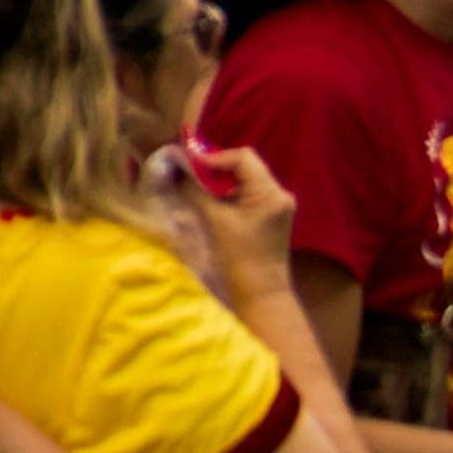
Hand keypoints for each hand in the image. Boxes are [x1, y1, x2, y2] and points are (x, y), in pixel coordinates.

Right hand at [170, 141, 304, 309]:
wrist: (259, 294)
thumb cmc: (238, 258)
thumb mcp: (214, 220)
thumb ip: (194, 190)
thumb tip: (174, 167)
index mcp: (270, 193)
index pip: (242, 157)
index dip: (213, 158)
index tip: (188, 166)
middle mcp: (279, 194)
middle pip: (245, 166)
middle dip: (215, 168)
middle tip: (188, 174)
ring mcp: (276, 206)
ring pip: (244, 179)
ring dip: (220, 181)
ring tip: (195, 187)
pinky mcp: (269, 216)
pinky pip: (246, 194)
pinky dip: (227, 193)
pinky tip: (210, 202)